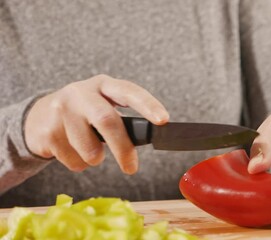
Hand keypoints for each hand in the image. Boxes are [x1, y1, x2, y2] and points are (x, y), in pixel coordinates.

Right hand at [25, 74, 168, 173]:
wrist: (38, 118)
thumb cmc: (84, 116)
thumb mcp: (102, 107)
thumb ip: (122, 120)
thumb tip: (149, 139)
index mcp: (103, 85)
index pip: (129, 91)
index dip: (148, 105)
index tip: (163, 120)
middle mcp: (81, 92)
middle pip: (107, 120)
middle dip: (123, 148)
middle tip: (131, 168)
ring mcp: (61, 109)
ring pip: (89, 149)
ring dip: (95, 159)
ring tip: (90, 151)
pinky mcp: (47, 130)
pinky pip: (73, 160)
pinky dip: (79, 164)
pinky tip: (71, 150)